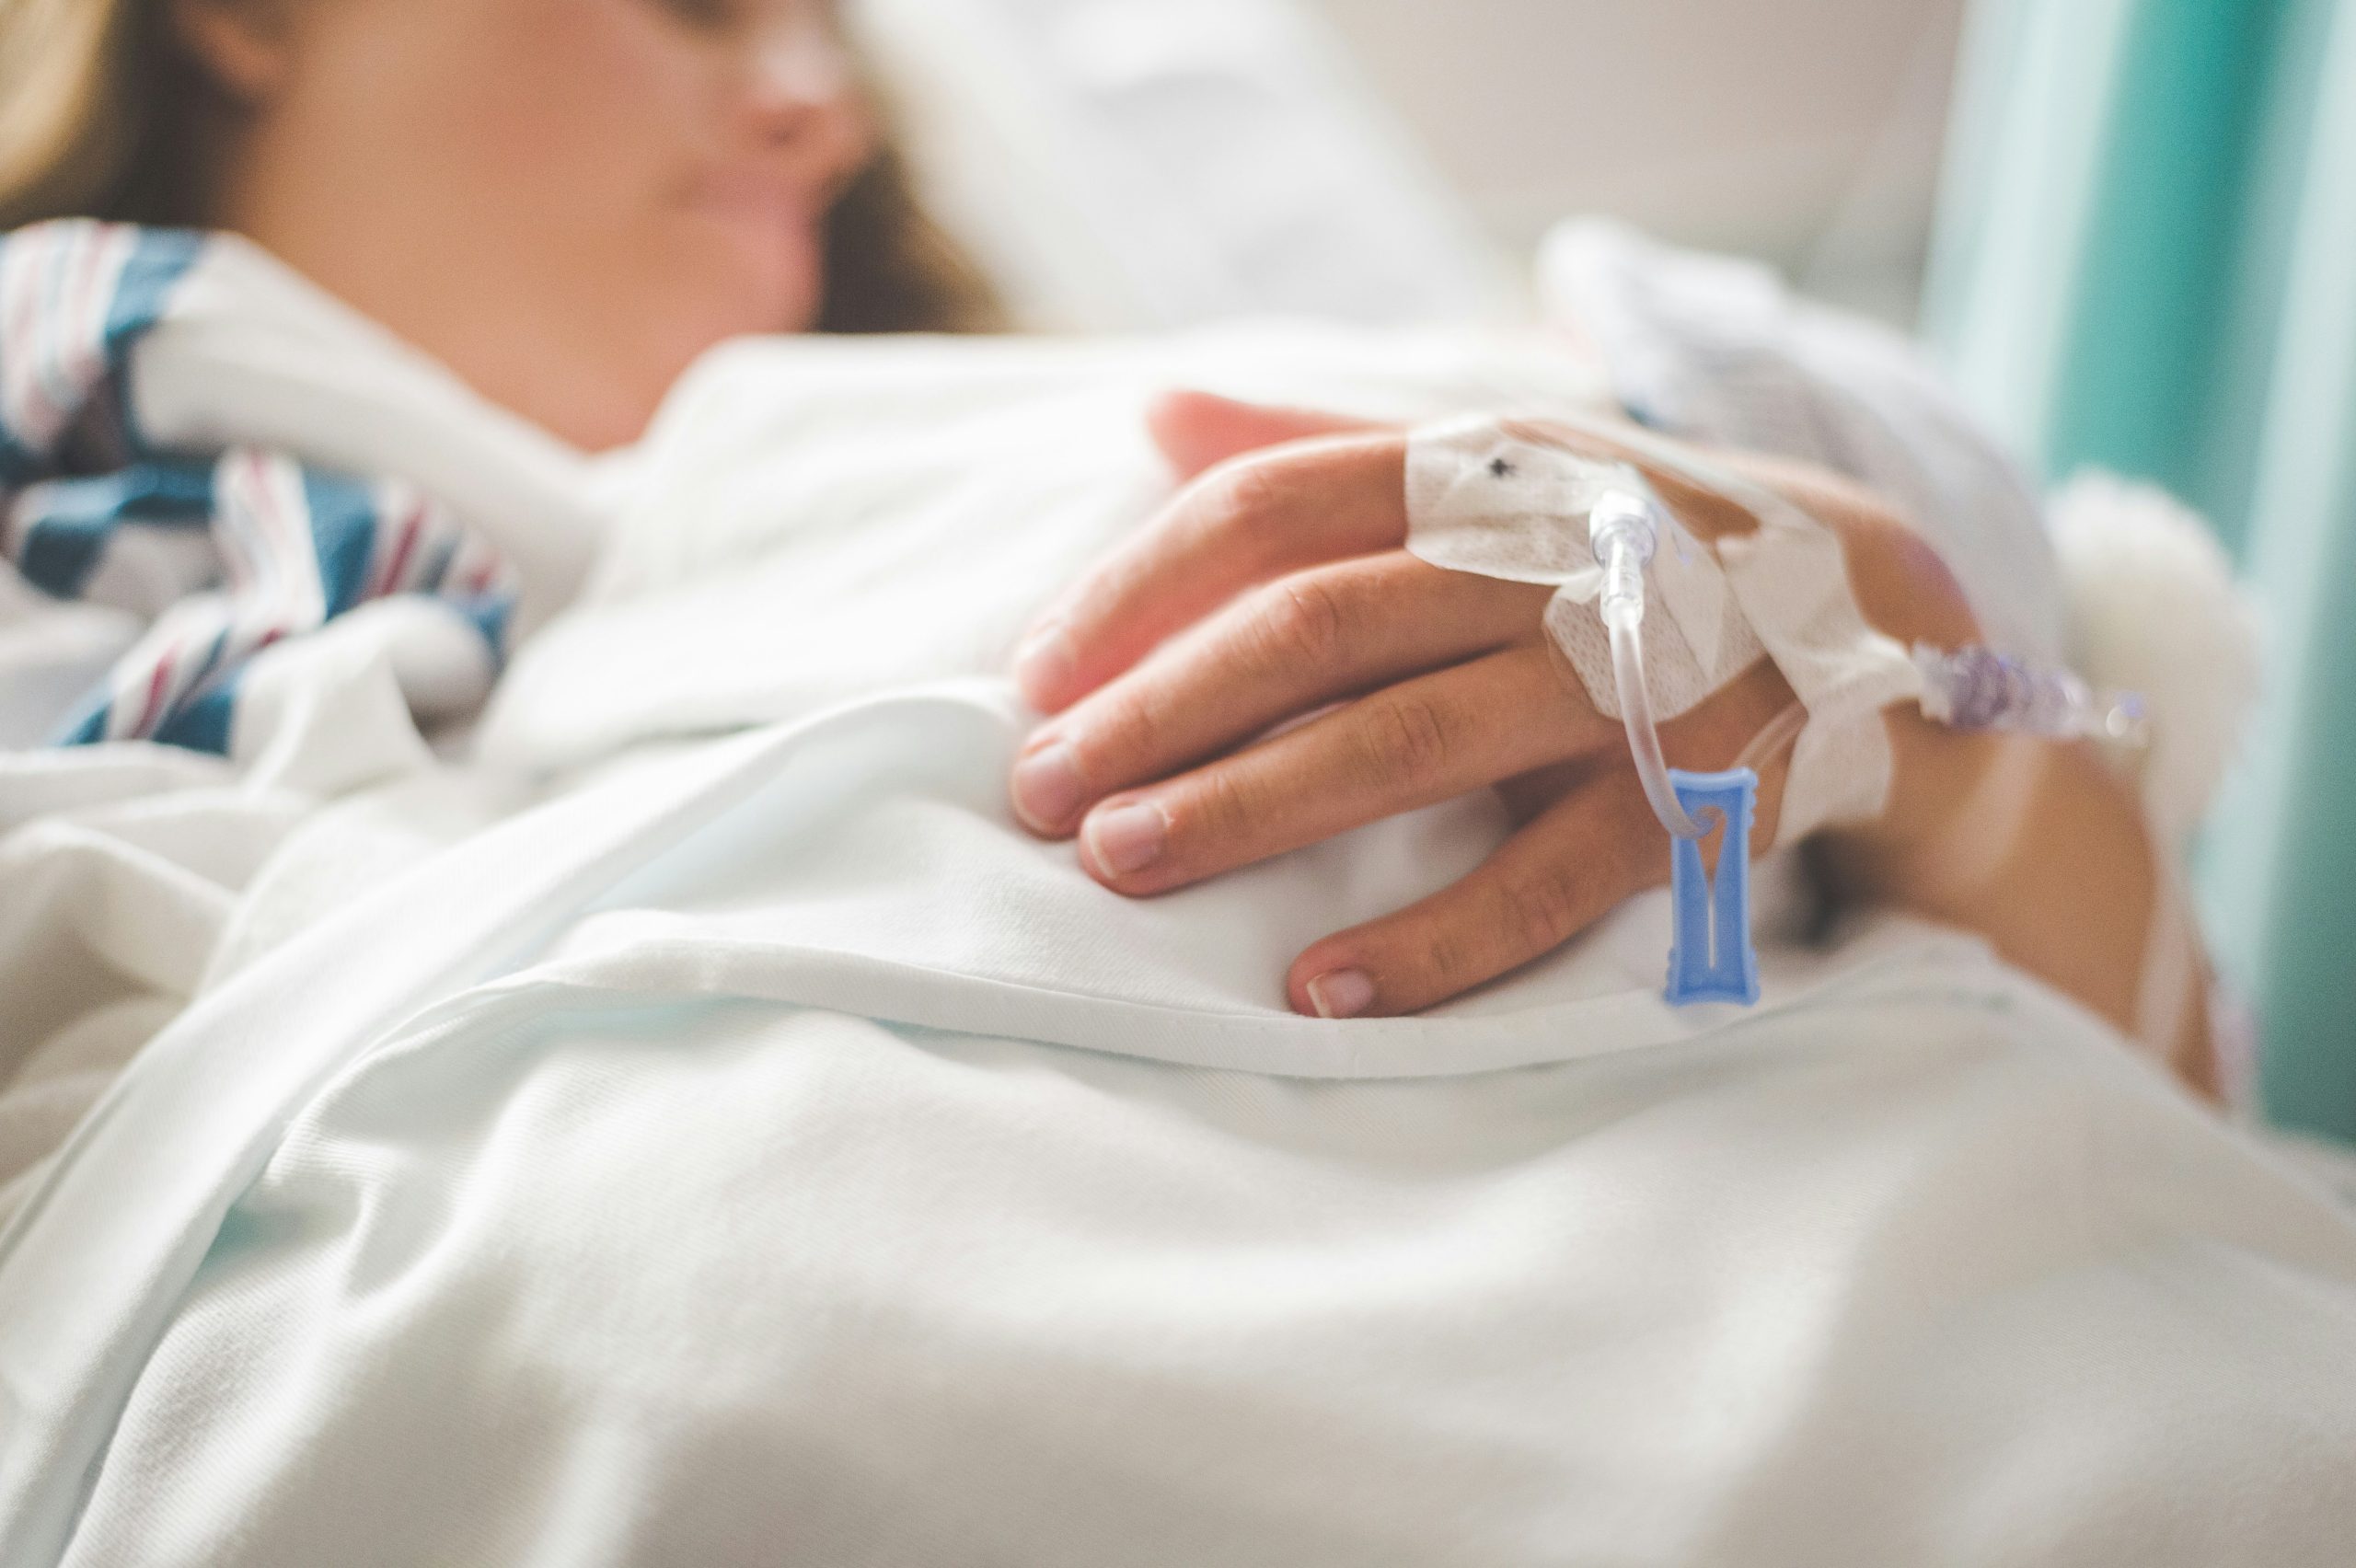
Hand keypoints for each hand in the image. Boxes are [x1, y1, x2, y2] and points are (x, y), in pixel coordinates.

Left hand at [1004, 393, 1925, 1018]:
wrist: (1862, 604)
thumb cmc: (1612, 542)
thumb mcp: (1486, 467)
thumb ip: (1321, 447)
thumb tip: (1151, 416)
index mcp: (1476, 473)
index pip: (1272, 506)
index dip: (1137, 587)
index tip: (1032, 675)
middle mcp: (1543, 560)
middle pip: (1318, 626)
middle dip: (1160, 709)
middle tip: (1039, 790)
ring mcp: (1624, 680)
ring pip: (1410, 742)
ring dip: (1253, 808)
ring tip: (1124, 864)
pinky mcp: (1692, 798)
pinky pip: (1547, 880)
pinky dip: (1434, 939)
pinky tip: (1320, 987)